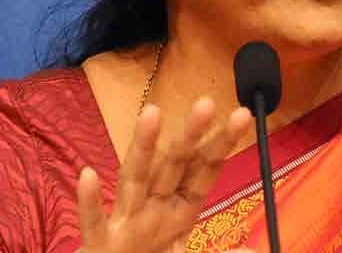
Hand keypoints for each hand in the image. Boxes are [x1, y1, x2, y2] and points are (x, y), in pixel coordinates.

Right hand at [76, 98, 254, 252]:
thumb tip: (252, 250)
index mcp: (179, 210)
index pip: (203, 171)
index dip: (221, 144)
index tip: (242, 115)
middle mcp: (153, 207)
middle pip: (173, 166)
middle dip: (190, 136)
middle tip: (206, 103)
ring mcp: (125, 222)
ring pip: (134, 179)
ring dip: (142, 148)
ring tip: (151, 112)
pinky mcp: (99, 245)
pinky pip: (95, 223)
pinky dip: (90, 201)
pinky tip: (88, 176)